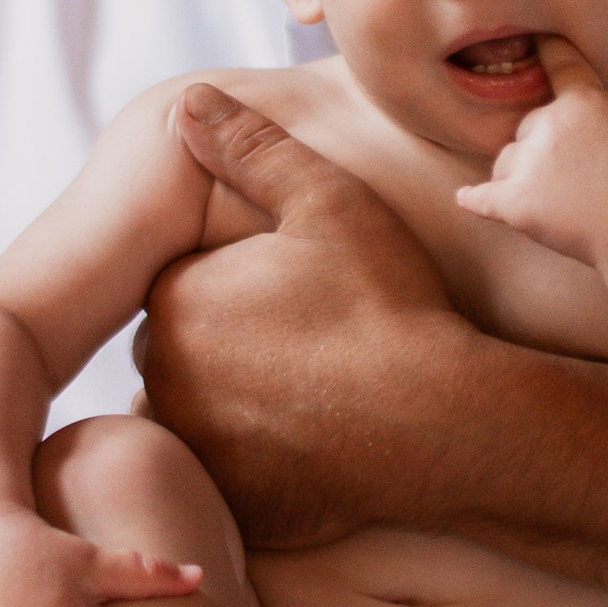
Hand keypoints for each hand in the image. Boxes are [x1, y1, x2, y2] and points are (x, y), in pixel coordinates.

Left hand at [139, 88, 483, 551]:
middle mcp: (165, 379)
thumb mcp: (329, 202)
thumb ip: (252, 148)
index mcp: (176, 300)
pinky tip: (321, 440)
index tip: (297, 289)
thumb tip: (188, 101)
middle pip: (184, 351)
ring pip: (205, 413)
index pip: (183, 285)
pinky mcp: (237, 506)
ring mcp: (199, 449)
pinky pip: (237, 475)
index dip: (240, 283)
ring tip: (319, 390)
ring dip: (239, 402)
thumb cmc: (389, 306)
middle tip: (312, 341)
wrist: (442, 425)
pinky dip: (266, 461)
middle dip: (229, 343)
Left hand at [455, 37, 607, 266]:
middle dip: (543, 148)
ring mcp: (529, 164)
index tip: (536, 36)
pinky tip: (465, 198)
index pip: (559, 64)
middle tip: (579, 180)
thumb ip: (599, 121)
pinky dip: (475, 199)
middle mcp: (548, 124)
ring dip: (521, 177)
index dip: (547, 49)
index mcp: (584, 101)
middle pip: (527, 129)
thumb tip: (574, 139)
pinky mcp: (516, 204)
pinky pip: (484, 198)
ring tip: (563, 204)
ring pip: (505, 163)